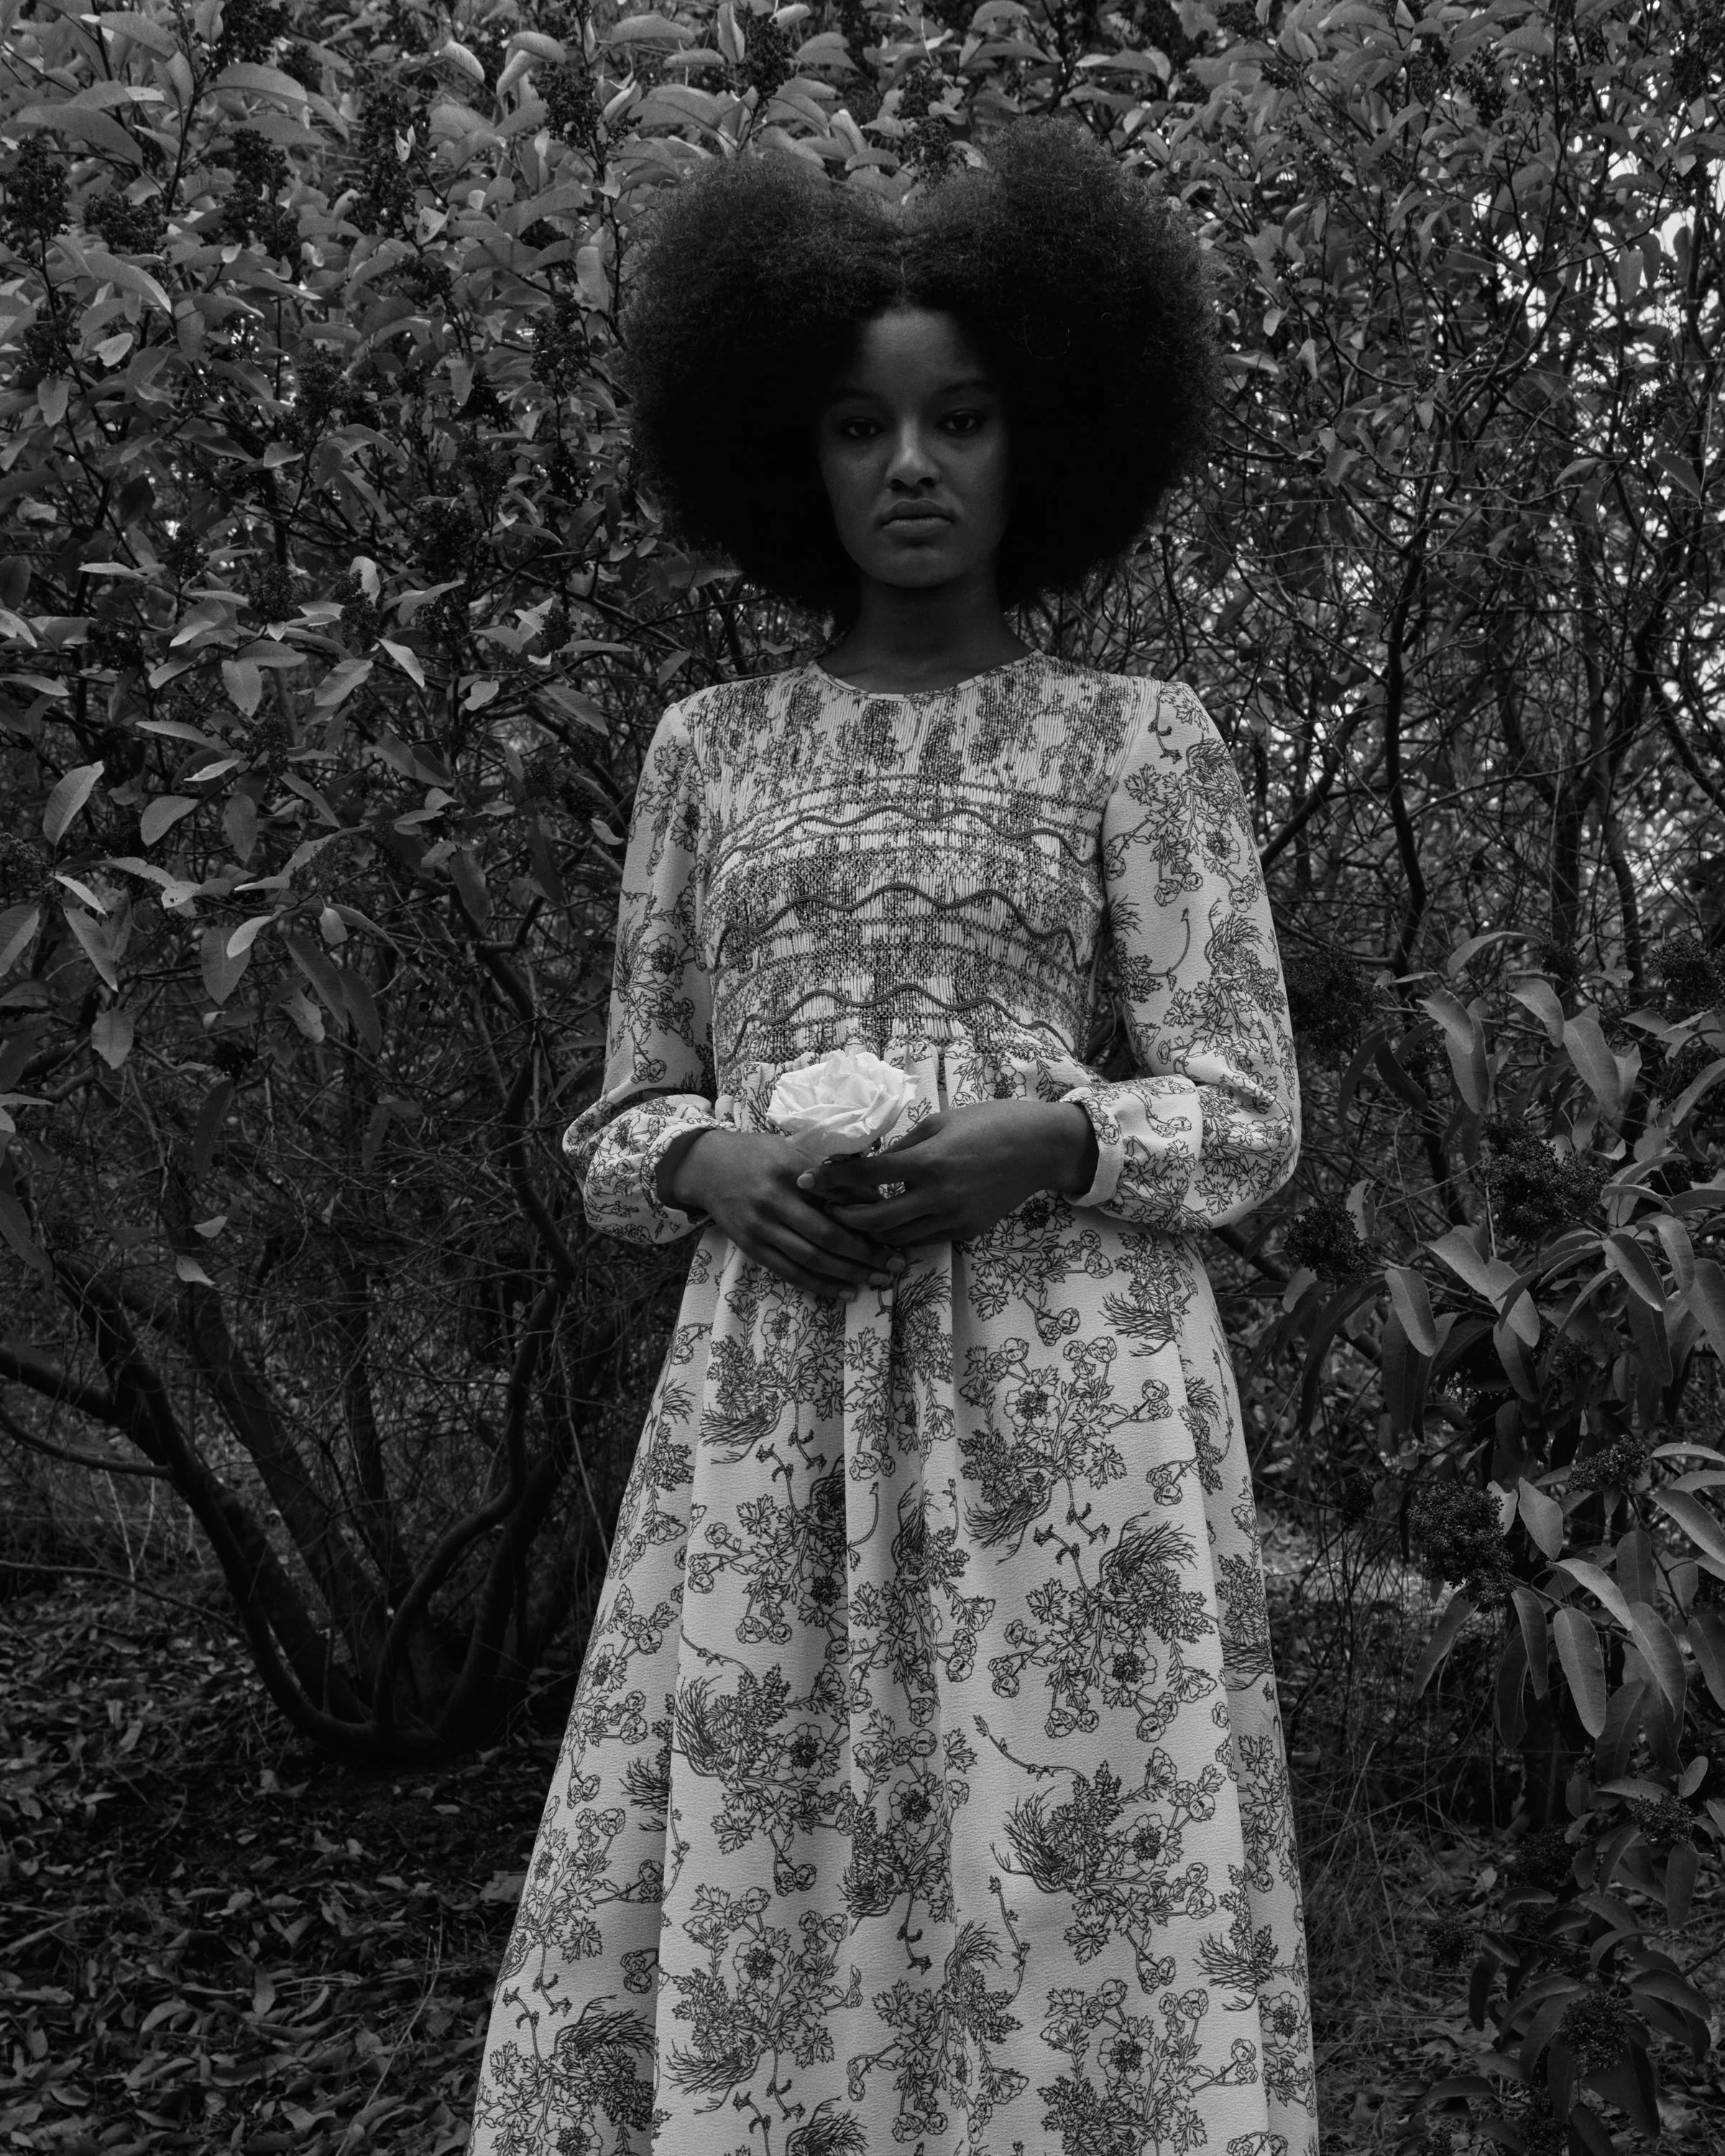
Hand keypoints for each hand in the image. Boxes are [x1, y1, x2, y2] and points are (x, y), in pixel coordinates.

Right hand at [658, 1128, 905, 1300]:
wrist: (706, 1167)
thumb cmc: (757, 1155)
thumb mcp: (792, 1151)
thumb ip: (828, 1174)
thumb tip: (871, 1199)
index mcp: (790, 1170)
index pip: (837, 1197)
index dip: (868, 1217)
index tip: (894, 1229)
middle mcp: (775, 1200)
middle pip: (828, 1234)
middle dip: (866, 1254)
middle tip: (895, 1265)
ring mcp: (761, 1227)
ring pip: (812, 1258)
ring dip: (849, 1274)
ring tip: (878, 1281)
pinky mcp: (751, 1247)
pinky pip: (790, 1273)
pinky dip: (820, 1285)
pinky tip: (845, 1291)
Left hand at [807, 1099, 1097, 1248]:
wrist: (1040, 1148)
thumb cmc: (990, 1122)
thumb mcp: (940, 1122)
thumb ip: (903, 1148)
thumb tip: (870, 1165)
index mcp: (928, 1161)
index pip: (866, 1177)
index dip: (830, 1180)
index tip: (806, 1181)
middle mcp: (938, 1196)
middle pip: (874, 1221)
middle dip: (843, 1218)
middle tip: (826, 1210)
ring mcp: (954, 1218)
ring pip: (896, 1239)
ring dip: (869, 1233)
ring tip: (852, 1221)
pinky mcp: (967, 1231)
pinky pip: (923, 1240)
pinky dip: (900, 1236)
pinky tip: (888, 1226)